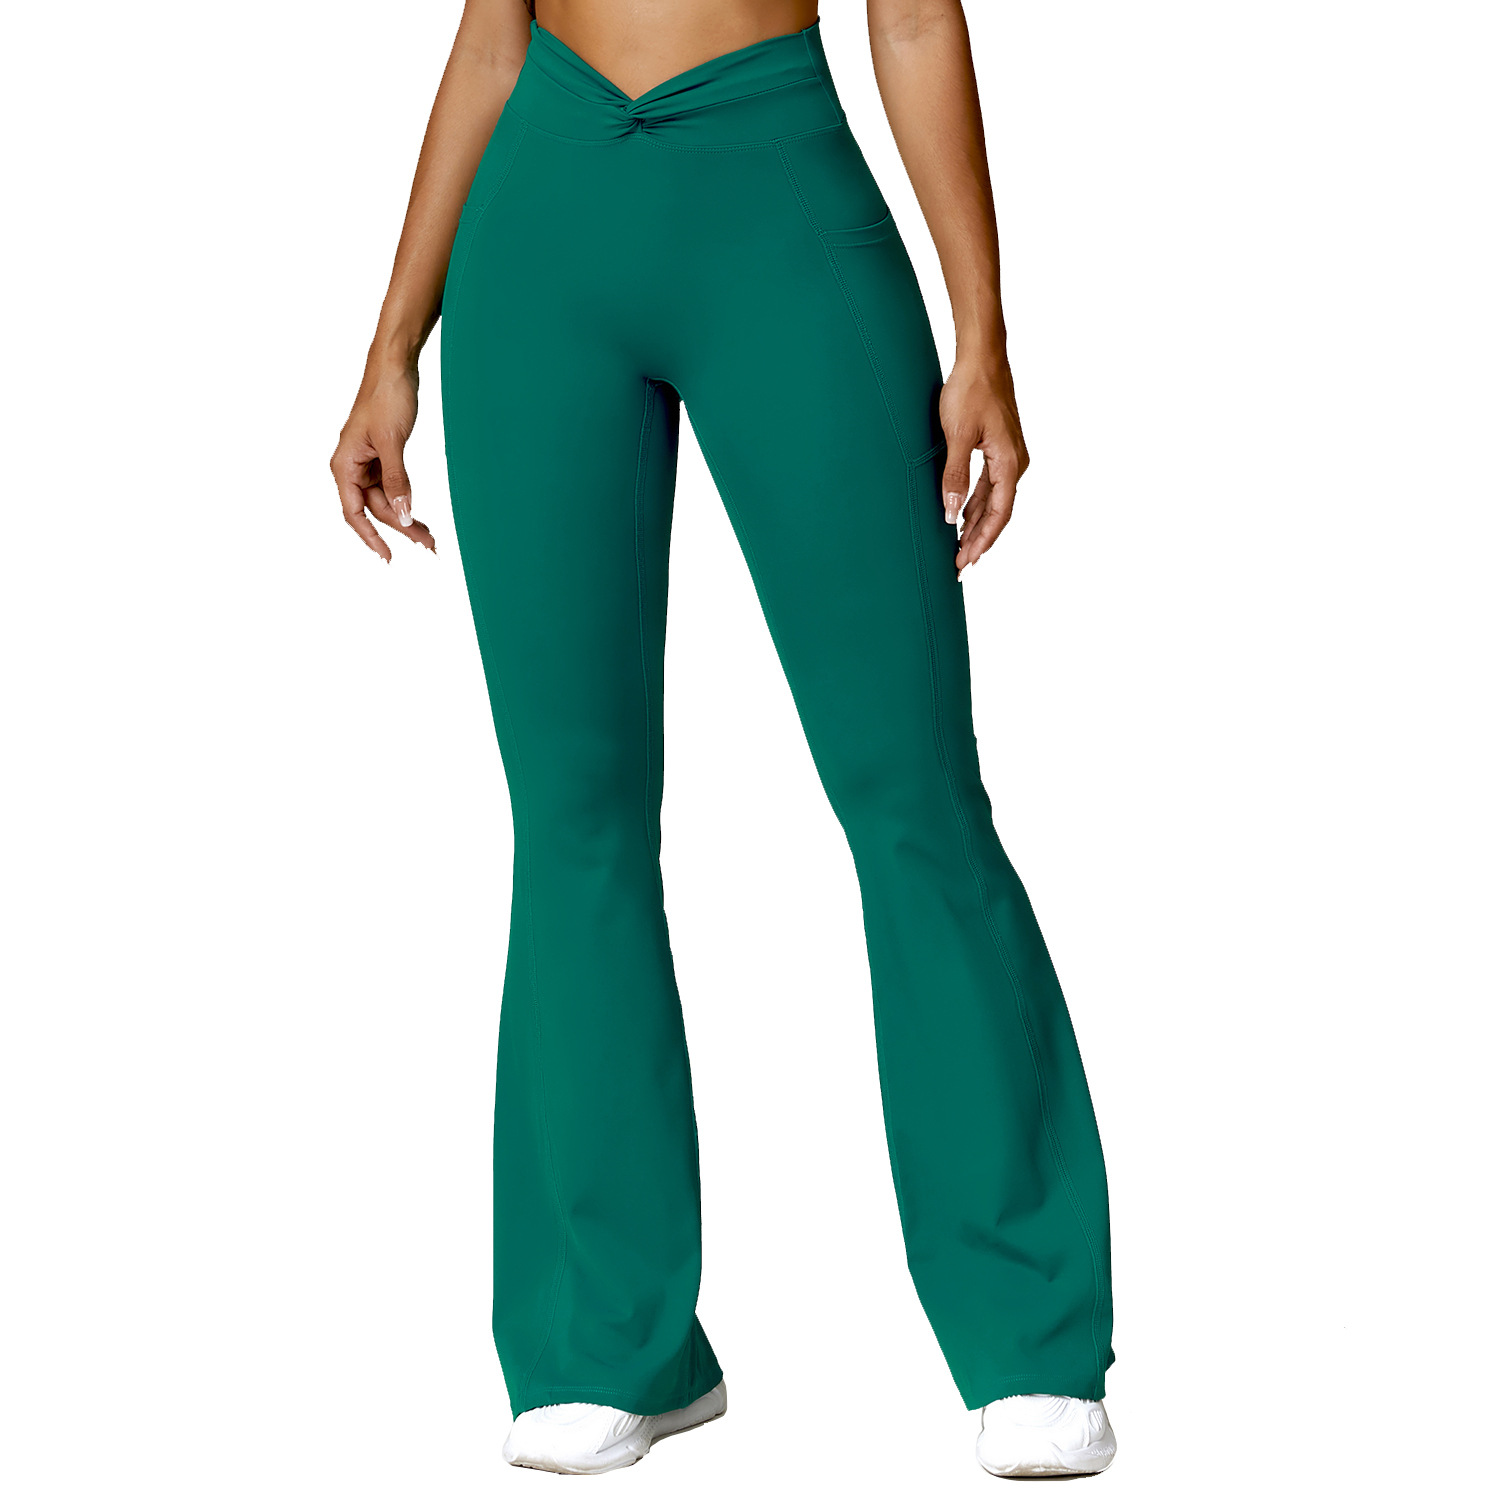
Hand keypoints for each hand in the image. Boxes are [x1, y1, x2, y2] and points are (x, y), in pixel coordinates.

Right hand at [330, 362, 436, 559]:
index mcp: (345, 464)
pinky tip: (418, 512)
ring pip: (386, 500)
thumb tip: (402, 515)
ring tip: (430, 536)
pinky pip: (392, 486)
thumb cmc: (386, 397)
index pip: (354, 512)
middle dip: (400, 527)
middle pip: (375, 509)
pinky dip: (406, 499)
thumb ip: (397, 481)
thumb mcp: (392, 443)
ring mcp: (367, 462)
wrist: (395, 367)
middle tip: (429, 545)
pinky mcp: (383, 456)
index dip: (370, 537)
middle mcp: (352, 466)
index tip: (388, 557)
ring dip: (406, 516)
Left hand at [938, 354, 1029, 574]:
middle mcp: (1015, 463)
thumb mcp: (957, 437)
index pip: (999, 514)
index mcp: (1009, 463)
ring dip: (976, 524)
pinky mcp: (999, 448)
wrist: (982, 358)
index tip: (965, 561)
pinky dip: (976, 503)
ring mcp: (1008, 455)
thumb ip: (955, 478)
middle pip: (998, 512)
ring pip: (993, 500)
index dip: (982, 541)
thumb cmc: (971, 391)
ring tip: (959, 547)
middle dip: (978, 540)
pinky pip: (989, 485)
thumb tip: (952, 515)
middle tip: (959, 565)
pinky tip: (963, 516)